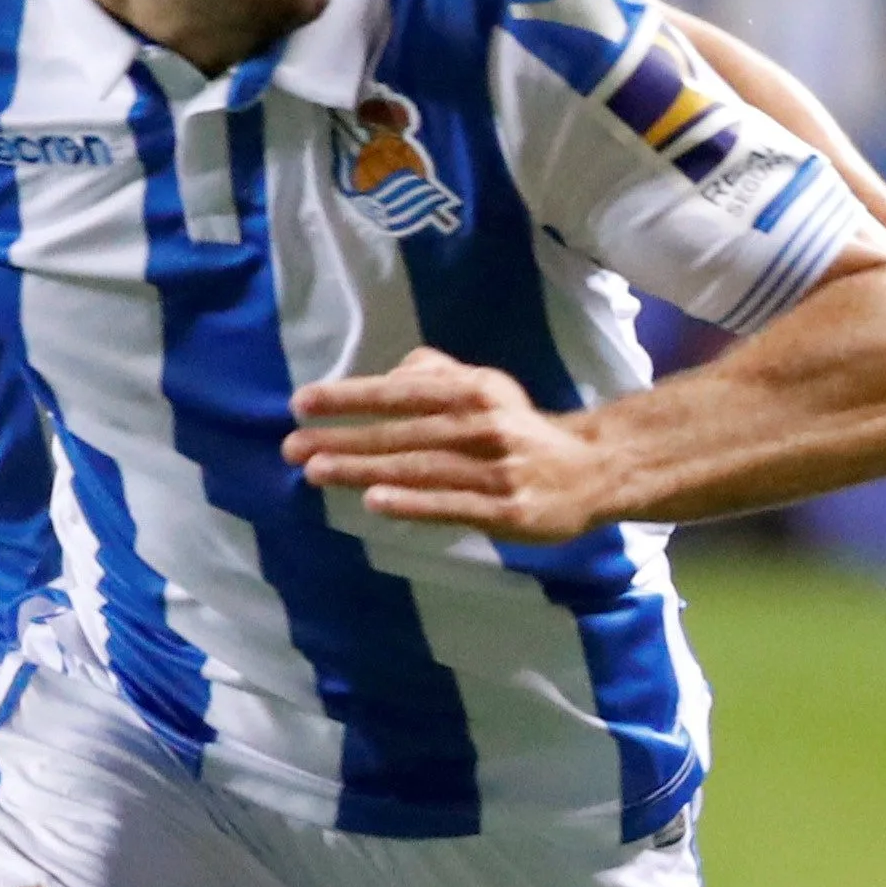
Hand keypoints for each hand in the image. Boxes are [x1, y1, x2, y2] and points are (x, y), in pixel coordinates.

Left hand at [286, 348, 623, 544]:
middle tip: (292, 446)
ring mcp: (496, 471)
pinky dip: (413, 503)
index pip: (401, 392)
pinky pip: (452, 505)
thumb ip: (437, 375)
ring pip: (419, 468)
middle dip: (343, 438)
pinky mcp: (508, 511)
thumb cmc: (523, 430)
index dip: (350, 397)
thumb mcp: (486, 388)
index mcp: (474, 392)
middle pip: (402, 433)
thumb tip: (388, 375)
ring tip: (316, 472)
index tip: (301, 403)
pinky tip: (375, 501)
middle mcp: (483, 426)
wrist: (593, 471)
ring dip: (364, 468)